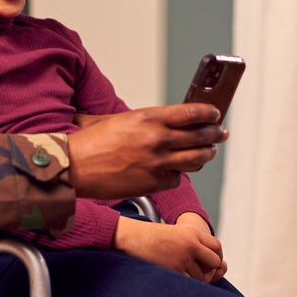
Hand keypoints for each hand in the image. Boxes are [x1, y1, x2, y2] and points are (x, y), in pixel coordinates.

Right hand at [67, 103, 226, 199]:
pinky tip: (177, 170)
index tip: (215, 114)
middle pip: (200, 136)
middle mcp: (157, 139)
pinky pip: (178, 178)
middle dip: (215, 134)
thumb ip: (147, 119)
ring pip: (196, 159)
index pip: (192, 113)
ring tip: (208, 151)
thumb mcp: (120, 118)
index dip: (209, 113)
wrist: (75, 167)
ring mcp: (157, 163)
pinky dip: (179, 174)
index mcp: (149, 118)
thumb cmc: (92, 142)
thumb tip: (168, 119)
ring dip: (205, 154)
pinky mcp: (154, 183)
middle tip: (221, 133)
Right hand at [111, 216, 222, 280]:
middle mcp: (191, 243)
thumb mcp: (178, 233)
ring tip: (177, 266)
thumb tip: (218, 264)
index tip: (207, 259)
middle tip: (197, 267)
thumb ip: (196, 244)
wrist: (132, 236)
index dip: (215, 255)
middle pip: (214, 262)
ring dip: (193, 276)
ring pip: (201, 275)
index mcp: (192, 231)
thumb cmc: (152, 236)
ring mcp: (183, 257)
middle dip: (208, 268)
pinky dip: (184, 280)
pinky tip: (174, 272)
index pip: (217, 246)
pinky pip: (189, 282)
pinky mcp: (175, 269)